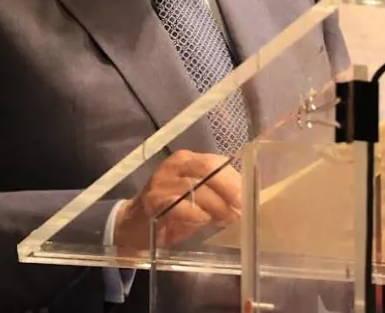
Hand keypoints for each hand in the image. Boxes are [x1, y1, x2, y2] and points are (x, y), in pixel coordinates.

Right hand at [112, 150, 241, 251]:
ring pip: (194, 187)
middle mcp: (174, 165)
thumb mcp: (198, 199)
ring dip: (215, 205)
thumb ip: (219, 197)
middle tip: (241, 208)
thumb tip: (244, 203)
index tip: (249, 198)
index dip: (235, 179)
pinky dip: (194, 213)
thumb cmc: (172, 210)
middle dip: (228, 188)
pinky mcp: (153, 201)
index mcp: (187, 160)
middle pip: (207, 168)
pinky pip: (177, 204)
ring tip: (227, 219)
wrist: (135, 225)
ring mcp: (161, 182)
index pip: (217, 162)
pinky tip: (204, 220)